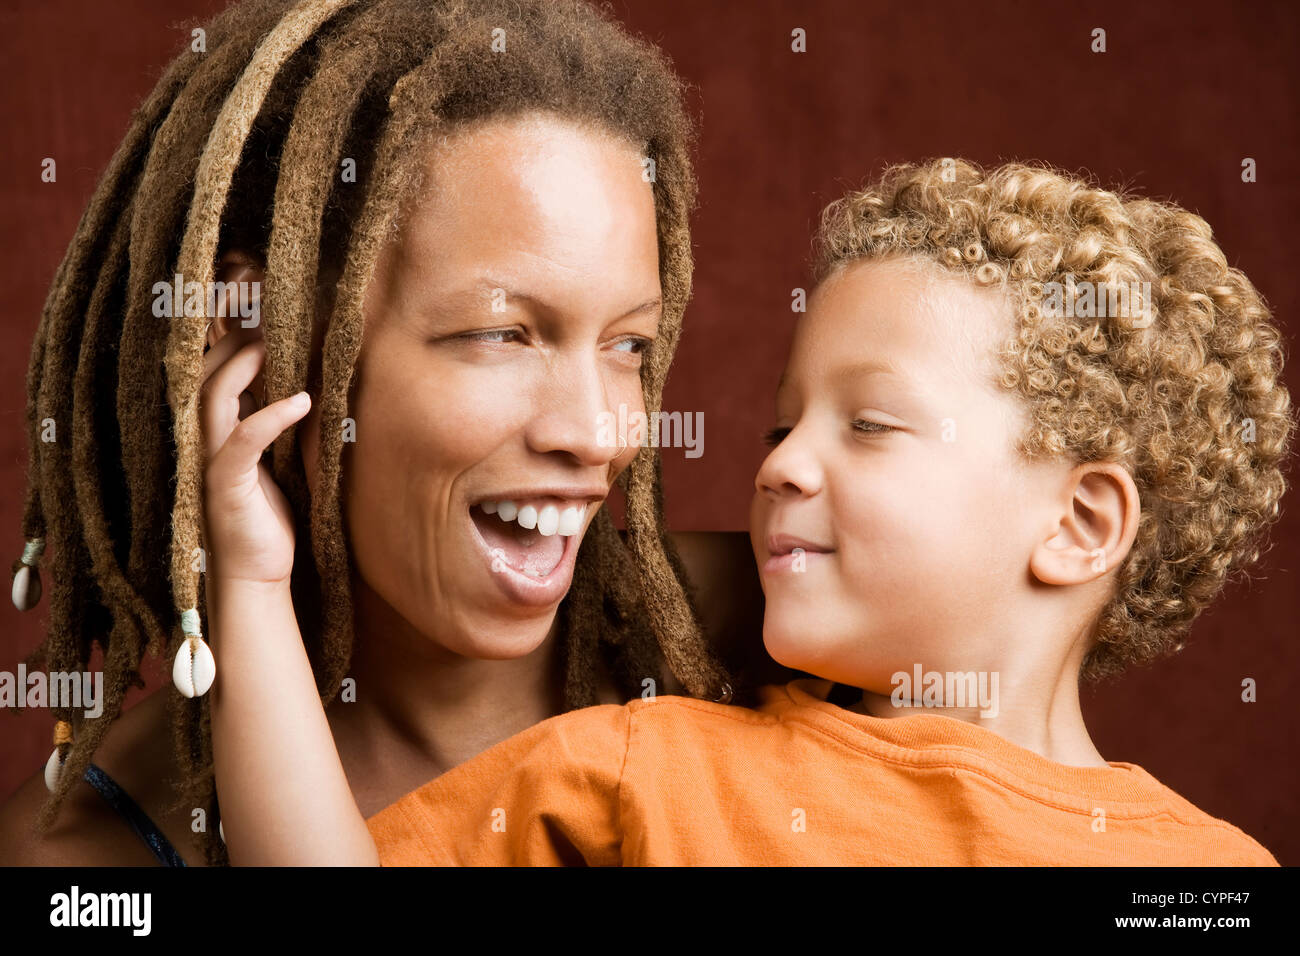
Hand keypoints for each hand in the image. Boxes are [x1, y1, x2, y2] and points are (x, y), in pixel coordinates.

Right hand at [198, 321, 311, 586]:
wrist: (256, 573)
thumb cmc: (266, 516)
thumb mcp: (273, 459)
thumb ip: (269, 421)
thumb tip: (293, 380)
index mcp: (212, 431)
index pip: (208, 371)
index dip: (228, 338)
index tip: (261, 311)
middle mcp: (201, 441)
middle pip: (203, 374)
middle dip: (232, 340)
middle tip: (267, 315)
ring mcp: (209, 462)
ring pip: (212, 397)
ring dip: (243, 366)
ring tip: (275, 343)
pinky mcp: (226, 485)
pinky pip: (243, 441)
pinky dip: (270, 416)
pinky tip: (302, 401)